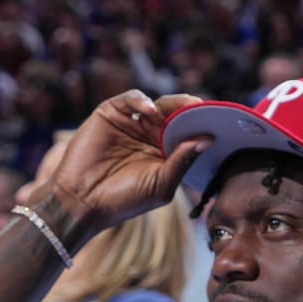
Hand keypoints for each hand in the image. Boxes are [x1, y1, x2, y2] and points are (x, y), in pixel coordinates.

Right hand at [40, 90, 210, 244]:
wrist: (83, 202)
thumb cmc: (125, 200)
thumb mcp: (161, 183)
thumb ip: (182, 161)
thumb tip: (208, 139)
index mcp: (166, 152)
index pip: (189, 132)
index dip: (202, 126)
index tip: (219, 122)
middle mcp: (150, 135)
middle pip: (176, 114)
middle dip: (191, 109)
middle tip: (203, 106)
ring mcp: (132, 123)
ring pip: (158, 103)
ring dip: (172, 103)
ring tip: (184, 108)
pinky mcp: (111, 113)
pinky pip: (131, 99)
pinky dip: (141, 100)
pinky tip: (150, 110)